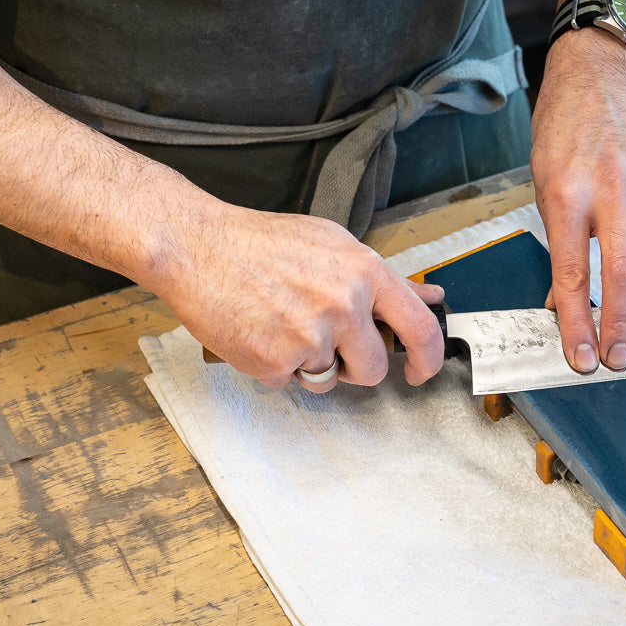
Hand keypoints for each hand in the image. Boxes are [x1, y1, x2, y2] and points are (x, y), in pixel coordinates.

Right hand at [149, 205, 445, 392]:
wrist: (195, 246)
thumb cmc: (260, 242)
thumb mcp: (333, 244)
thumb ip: (385, 278)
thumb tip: (430, 296)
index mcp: (365, 272)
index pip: (420, 328)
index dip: (428, 358)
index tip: (420, 370)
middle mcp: (343, 305)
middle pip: (373, 368)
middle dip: (354, 366)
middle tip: (326, 343)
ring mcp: (309, 336)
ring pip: (330, 380)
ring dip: (311, 366)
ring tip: (282, 327)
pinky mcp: (275, 362)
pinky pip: (290, 383)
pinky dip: (275, 367)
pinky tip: (258, 333)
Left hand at [530, 30, 625, 372]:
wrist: (601, 72)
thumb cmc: (563, 127)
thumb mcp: (542, 182)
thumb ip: (558, 243)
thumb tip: (563, 302)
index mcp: (567, 190)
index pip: (575, 273)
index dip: (578, 323)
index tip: (580, 356)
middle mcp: (612, 186)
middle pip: (624, 274)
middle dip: (622, 326)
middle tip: (620, 361)